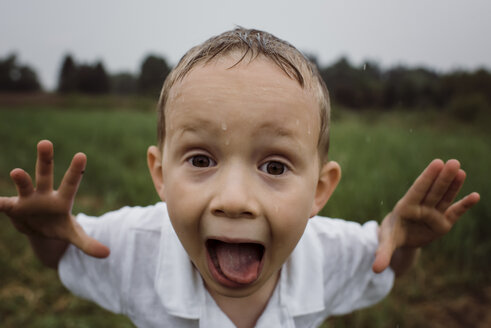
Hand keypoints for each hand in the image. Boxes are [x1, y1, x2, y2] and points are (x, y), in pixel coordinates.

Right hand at [0, 140, 109, 257]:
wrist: (39, 229)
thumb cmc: (59, 226)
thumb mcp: (73, 235)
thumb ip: (88, 243)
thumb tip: (107, 254)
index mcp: (62, 199)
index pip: (71, 182)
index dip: (76, 170)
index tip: (81, 155)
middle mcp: (44, 194)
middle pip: (45, 174)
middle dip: (45, 159)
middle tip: (45, 142)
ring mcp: (27, 199)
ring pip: (24, 185)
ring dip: (21, 179)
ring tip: (17, 172)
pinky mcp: (12, 207)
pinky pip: (1, 203)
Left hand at [372, 159, 479, 272]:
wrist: (400, 239)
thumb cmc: (391, 235)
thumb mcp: (386, 243)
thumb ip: (382, 253)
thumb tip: (375, 269)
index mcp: (406, 207)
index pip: (418, 190)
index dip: (427, 177)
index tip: (436, 163)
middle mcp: (421, 207)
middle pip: (433, 191)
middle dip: (443, 178)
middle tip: (453, 162)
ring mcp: (433, 213)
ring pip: (444, 197)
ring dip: (453, 185)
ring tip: (460, 170)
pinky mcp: (443, 222)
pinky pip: (455, 212)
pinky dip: (464, 205)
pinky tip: (475, 196)